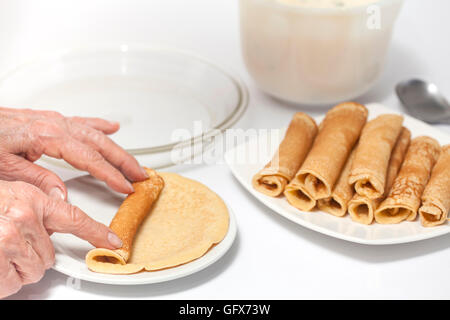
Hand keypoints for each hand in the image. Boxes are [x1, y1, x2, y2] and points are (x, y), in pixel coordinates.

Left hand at [0, 107, 148, 198]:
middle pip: (99, 144)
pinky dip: (99, 125)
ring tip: (133, 161)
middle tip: (140, 176)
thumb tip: (61, 196)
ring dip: (117, 148)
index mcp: (45, 136)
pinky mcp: (48, 120)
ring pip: (94, 133)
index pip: (88, 158)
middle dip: (123, 161)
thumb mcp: (3, 168)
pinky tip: (111, 127)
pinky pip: (81, 122)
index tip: (125, 186)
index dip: (109, 173)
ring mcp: (53, 121)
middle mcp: (53, 125)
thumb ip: (35, 179)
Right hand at [0, 180, 122, 297]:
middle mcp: (22, 218)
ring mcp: (9, 241)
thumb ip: (33, 203)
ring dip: (16, 268)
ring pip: (34, 271)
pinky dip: (3, 281)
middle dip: (31, 255)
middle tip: (6, 244)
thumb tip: (57, 209)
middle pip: (49, 254)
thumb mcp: (6, 194)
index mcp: (29, 198)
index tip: (113, 243)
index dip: (96, 232)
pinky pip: (14, 284)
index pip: (74, 217)